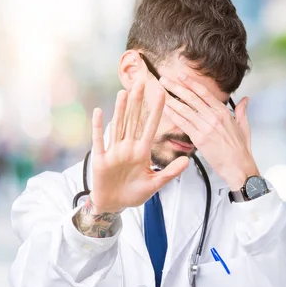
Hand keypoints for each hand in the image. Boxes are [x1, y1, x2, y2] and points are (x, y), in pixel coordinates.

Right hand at [90, 81, 188, 212]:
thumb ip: (170, 172)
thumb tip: (187, 161)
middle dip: (138, 102)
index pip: (151, 127)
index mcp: (142, 152)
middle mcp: (128, 147)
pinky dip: (98, 127)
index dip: (156, 111)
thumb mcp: (155, 183)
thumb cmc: (134, 193)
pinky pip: (99, 140)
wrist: (114, 204)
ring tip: (124, 92)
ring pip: (118, 126)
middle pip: (134, 120)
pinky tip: (99, 111)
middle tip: (142, 82)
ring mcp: (114, 151)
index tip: (162, 94)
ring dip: (120, 109)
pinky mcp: (101, 159)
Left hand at [159, 74, 257, 189]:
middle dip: (176, 87)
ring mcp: (205, 128)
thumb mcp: (244, 126)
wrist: (238, 167)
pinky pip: (183, 124)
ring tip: (161, 92)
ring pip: (185, 110)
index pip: (204, 93)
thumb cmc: (240, 149)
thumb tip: (245, 100)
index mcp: (224, 112)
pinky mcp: (199, 139)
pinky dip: (173, 116)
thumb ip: (242, 111)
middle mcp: (214, 117)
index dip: (190, 83)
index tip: (180, 76)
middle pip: (191, 98)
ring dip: (171, 100)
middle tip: (164, 79)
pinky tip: (165, 110)